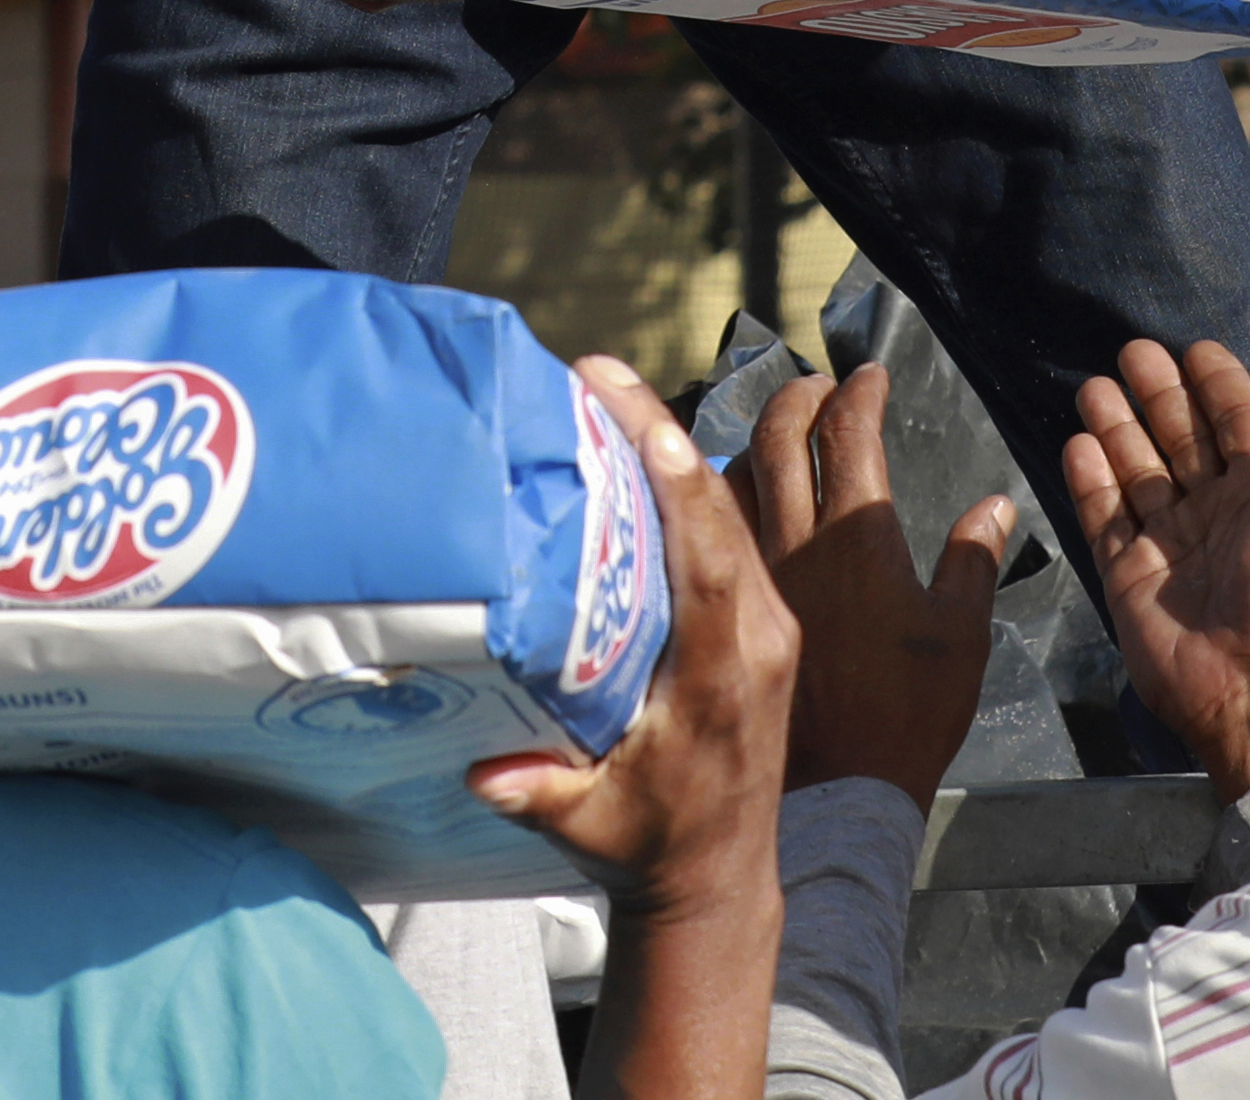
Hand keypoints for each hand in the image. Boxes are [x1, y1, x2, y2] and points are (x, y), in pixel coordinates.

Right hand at [473, 360, 797, 920]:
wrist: (720, 876)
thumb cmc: (650, 846)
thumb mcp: (590, 826)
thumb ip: (540, 793)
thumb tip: (484, 770)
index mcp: (726, 676)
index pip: (708, 562)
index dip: (680, 489)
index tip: (648, 422)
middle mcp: (758, 637)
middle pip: (717, 514)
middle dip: (661, 436)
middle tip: (597, 373)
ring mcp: (766, 624)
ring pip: (726, 516)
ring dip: (672, 450)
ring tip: (607, 390)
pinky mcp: (760, 621)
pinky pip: (727, 538)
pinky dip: (686, 489)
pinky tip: (639, 448)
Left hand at [735, 365, 1014, 802]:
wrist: (839, 789)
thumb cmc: (908, 716)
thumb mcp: (961, 637)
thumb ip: (972, 562)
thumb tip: (993, 507)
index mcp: (859, 539)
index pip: (849, 433)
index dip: (859, 393)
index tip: (869, 376)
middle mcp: (796, 543)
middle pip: (778, 435)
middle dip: (799, 395)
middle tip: (819, 387)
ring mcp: (754, 574)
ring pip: (735, 474)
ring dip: (757, 439)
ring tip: (779, 433)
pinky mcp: (729, 608)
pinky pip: (714, 526)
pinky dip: (725, 492)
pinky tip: (736, 498)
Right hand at [1064, 339, 1249, 805]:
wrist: (1249, 687)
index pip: (1237, 420)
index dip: (1216, 383)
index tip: (1195, 348)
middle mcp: (1216, 510)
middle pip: (1180, 437)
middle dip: (1157, 395)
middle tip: (1131, 351)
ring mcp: (1170, 541)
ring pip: (1137, 471)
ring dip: (1117, 428)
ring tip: (1094, 387)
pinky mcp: (1130, 574)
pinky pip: (1106, 517)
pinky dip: (1091, 480)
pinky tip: (1078, 444)